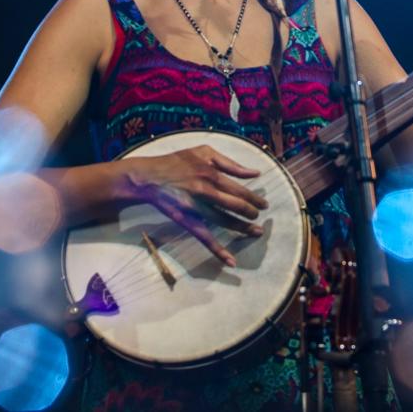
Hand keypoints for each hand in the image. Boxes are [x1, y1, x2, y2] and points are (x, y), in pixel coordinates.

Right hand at [123, 145, 267, 266]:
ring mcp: (196, 208)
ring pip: (225, 222)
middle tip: (259, 217)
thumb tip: (255, 172)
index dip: (255, 199)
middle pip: (236, 206)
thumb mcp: (204, 152)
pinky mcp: (187, 221)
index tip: (264, 205)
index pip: (240, 190)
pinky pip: (205, 238)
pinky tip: (231, 261)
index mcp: (212, 173)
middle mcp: (206, 191)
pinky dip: (218, 250)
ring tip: (256, 232)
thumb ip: (230, 163)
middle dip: (251, 213)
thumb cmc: (177, 162)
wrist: (148, 177)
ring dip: (243, 229)